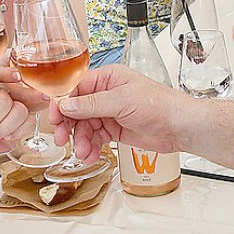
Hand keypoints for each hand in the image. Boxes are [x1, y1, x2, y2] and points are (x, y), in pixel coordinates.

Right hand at [49, 65, 187, 163]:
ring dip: (81, 141)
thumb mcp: (122, 101)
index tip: (55, 119)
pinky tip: (91, 155)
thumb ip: (92, 104)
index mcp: (107, 78)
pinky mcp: (114, 129)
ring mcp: (109, 113)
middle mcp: (106, 94)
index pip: (75, 89)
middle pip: (76, 110)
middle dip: (69, 126)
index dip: (63, 104)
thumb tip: (66, 105)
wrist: (179, 126)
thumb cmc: (159, 104)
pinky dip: (91, 148)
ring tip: (84, 153)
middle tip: (62, 139)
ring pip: (84, 127)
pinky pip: (95, 138)